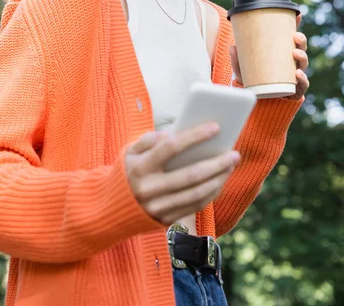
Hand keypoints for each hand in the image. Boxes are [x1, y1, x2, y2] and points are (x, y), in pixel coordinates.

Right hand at [125, 124, 239, 224]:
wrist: (112, 208)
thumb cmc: (128, 171)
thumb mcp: (129, 151)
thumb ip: (148, 139)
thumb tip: (171, 133)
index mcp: (140, 167)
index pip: (171, 147)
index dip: (195, 136)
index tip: (215, 127)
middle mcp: (149, 189)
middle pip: (191, 174)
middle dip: (217, 163)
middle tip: (235, 153)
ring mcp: (159, 207)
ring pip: (197, 193)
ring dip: (219, 179)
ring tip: (231, 165)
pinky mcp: (166, 220)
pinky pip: (195, 206)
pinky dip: (212, 193)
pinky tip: (221, 180)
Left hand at [229, 13, 309, 99]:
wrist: (257, 104)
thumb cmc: (253, 82)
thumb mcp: (243, 69)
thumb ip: (238, 59)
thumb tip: (232, 46)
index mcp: (280, 53)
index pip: (290, 38)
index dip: (296, 26)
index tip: (298, 14)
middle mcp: (290, 63)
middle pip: (300, 48)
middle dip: (301, 40)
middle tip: (295, 36)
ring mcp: (294, 77)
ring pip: (303, 64)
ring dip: (302, 57)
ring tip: (295, 53)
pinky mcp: (295, 91)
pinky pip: (302, 85)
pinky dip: (302, 80)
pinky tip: (297, 74)